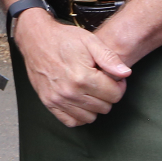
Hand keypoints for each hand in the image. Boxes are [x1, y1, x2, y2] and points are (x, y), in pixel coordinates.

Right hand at [14, 10, 130, 126]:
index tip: (112, 77)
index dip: (118, 85)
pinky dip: (79, 114)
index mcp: (82, 76)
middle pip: (105, 107)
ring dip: (94, 105)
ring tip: (89, 89)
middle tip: (100, 81)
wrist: (35, 39)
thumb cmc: (63, 39)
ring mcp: (58, 99)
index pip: (115, 95)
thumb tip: (125, 74)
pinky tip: (79, 100)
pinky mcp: (49, 103)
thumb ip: (109, 58)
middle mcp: (70, 92)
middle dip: (107, 95)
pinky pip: (72, 121)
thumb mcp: (90, 41)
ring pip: (90, 117)